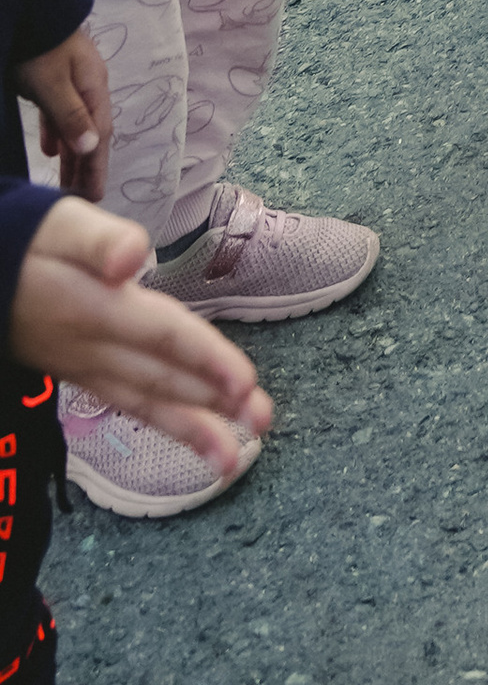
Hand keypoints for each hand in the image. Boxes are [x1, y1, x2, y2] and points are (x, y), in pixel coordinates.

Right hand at [11, 194, 269, 473]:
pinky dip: (163, 421)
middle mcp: (96, 349)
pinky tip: (192, 434)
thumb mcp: (63, 226)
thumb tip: (132, 258)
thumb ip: (101, 240)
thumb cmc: (28, 241)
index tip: (245, 384)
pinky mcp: (83, 374)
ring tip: (232, 458)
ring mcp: (88, 367)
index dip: (206, 359)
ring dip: (192, 427)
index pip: (164, 337)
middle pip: (163, 379)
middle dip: (213, 404)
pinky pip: (129, 403)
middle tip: (262, 425)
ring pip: (146, 402)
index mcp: (99, 310)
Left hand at [15, 30, 109, 201]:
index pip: (100, 135)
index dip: (97, 167)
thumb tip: (92, 148)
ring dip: (71, 154)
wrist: (33, 8)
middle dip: (87, 165)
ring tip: (66, 183)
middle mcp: (88, 86)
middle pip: (90, 132)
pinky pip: (59, 114)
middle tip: (83, 198)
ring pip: (74, 126)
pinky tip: (49, 150)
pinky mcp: (56, 79)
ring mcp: (73, 82)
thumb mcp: (53, 84)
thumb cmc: (41, 48)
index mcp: (94, 87)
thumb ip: (71, 116)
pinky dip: (56, 134)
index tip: (94, 196)